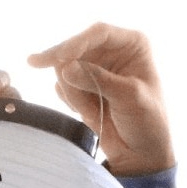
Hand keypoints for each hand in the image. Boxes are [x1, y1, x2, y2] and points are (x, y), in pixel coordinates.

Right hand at [28, 22, 174, 175]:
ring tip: (92, 112)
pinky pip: (63, 85)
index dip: (77, 43)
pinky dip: (71, 101)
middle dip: (69, 72)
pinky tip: (89, 113)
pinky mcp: (84, 85)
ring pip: (65, 68)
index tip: (59, 58)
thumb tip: (65, 68)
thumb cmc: (147, 122)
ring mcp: (96, 68)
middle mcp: (113, 51)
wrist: (141, 153)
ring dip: (73, 93)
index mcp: (132, 44)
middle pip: (75, 47)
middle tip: (38, 68)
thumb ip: (97, 80)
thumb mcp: (129, 98)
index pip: (99, 34)